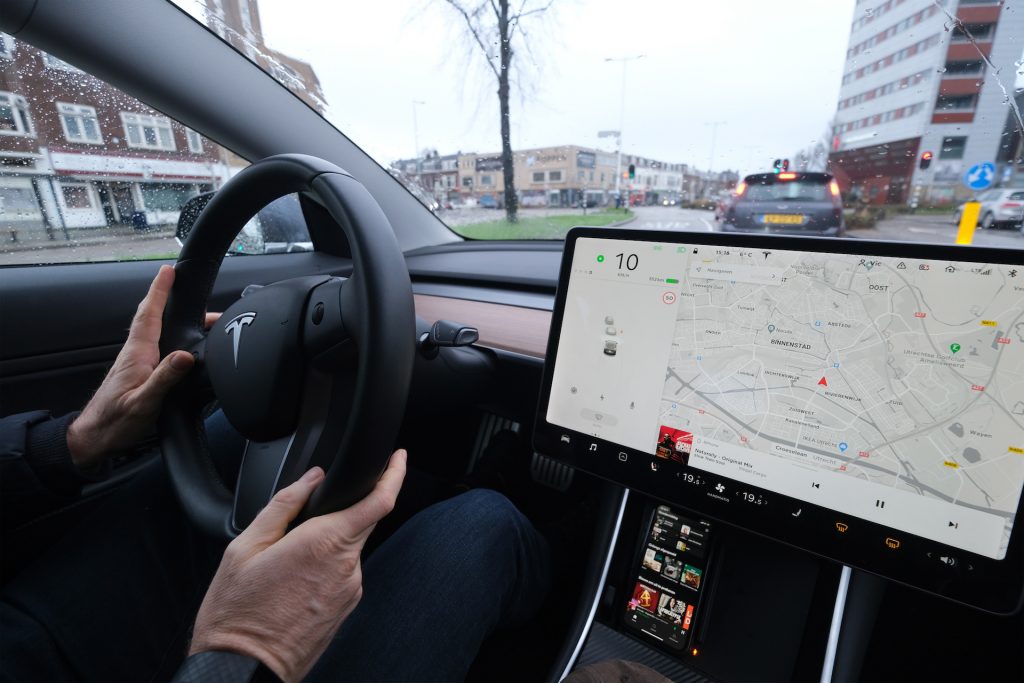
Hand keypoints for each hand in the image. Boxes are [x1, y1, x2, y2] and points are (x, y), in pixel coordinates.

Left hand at [66, 265, 219, 467]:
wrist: (95, 438)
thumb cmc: (116, 423)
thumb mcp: (144, 403)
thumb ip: (164, 378)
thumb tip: (185, 355)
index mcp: (137, 354)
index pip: (149, 314)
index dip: (159, 290)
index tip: (168, 271)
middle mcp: (136, 353)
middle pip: (155, 318)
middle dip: (173, 301)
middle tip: (197, 295)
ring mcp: (137, 362)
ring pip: (159, 331)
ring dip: (178, 321)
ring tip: (205, 320)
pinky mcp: (139, 372)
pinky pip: (159, 345)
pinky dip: (173, 336)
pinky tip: (185, 345)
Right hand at [189, 450, 406, 682]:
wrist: (244, 669)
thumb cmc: (237, 613)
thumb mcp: (245, 547)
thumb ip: (284, 504)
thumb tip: (312, 478)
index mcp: (323, 543)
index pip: (379, 501)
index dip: (394, 474)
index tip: (398, 458)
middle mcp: (346, 566)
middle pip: (363, 521)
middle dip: (345, 509)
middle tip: (304, 522)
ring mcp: (350, 590)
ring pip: (350, 548)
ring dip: (328, 543)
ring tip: (285, 564)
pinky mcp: (347, 607)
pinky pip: (344, 572)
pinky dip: (326, 566)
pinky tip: (294, 581)